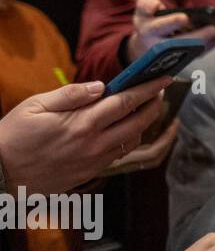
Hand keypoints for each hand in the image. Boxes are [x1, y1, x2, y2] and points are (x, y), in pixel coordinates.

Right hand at [0, 76, 170, 193]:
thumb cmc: (12, 136)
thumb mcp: (34, 106)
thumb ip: (71, 94)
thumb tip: (100, 86)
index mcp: (82, 123)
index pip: (127, 102)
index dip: (149, 89)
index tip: (164, 78)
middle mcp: (94, 144)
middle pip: (138, 123)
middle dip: (154, 105)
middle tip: (160, 90)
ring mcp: (93, 161)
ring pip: (132, 141)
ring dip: (144, 124)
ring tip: (144, 108)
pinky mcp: (89, 173)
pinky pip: (118, 154)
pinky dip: (128, 139)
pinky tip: (124, 129)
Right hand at [125, 0, 214, 63]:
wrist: (148, 45)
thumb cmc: (149, 21)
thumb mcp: (142, 11)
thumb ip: (146, 4)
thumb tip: (154, 6)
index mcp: (148, 32)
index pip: (160, 27)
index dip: (172, 22)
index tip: (185, 17)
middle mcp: (160, 47)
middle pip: (181, 43)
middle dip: (199, 36)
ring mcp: (174, 56)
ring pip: (194, 51)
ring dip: (211, 42)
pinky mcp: (186, 59)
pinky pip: (201, 53)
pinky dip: (214, 44)